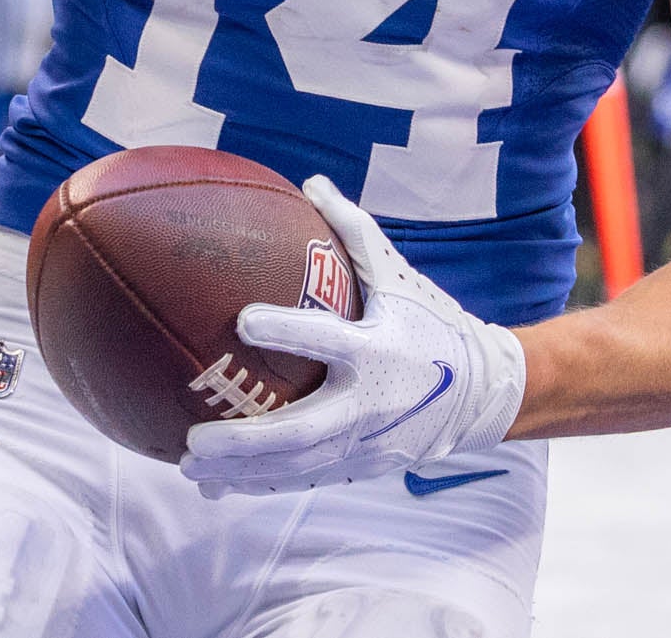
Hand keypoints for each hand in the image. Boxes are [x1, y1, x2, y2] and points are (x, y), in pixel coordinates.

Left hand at [180, 176, 525, 496]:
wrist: (481, 392)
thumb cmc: (431, 321)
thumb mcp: (399, 275)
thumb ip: (353, 231)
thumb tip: (310, 181)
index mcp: (379, 348)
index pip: (329, 340)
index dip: (288, 330)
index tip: (242, 319)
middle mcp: (371, 403)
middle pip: (303, 431)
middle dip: (247, 441)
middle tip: (195, 441)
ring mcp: (367, 443)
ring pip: (297, 468)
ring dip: (242, 473)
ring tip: (189, 470)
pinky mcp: (363, 465)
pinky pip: (306, 479)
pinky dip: (262, 485)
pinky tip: (219, 488)